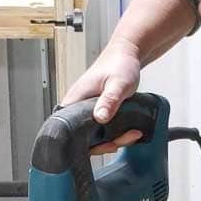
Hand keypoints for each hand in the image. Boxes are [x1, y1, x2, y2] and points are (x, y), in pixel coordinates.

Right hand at [62, 38, 145, 155]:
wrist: (127, 55)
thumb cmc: (120, 64)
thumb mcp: (118, 84)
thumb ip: (109, 100)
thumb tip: (99, 118)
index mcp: (74, 102)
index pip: (67, 133)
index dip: (85, 145)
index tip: (106, 144)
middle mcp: (76, 109)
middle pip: (82, 139)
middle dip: (105, 144)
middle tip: (123, 139)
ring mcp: (86, 113)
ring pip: (95, 137)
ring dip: (115, 140)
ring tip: (132, 133)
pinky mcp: (96, 114)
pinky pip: (102, 131)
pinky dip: (116, 134)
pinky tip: (130, 131)